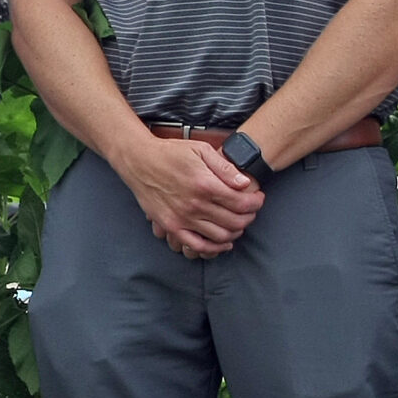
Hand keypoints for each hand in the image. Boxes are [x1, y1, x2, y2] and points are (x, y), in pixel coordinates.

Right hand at [115, 136, 264, 258]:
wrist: (138, 161)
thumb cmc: (170, 153)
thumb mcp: (200, 150)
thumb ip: (224, 168)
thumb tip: (245, 183)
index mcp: (205, 184)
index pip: (241, 202)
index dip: (256, 203)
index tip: (258, 198)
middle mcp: (195, 205)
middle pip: (235, 221)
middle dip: (249, 217)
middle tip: (251, 211)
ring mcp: (182, 218)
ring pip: (220, 236)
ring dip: (236, 233)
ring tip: (238, 223)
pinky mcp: (171, 226)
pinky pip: (198, 245)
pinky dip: (215, 248)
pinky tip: (223, 243)